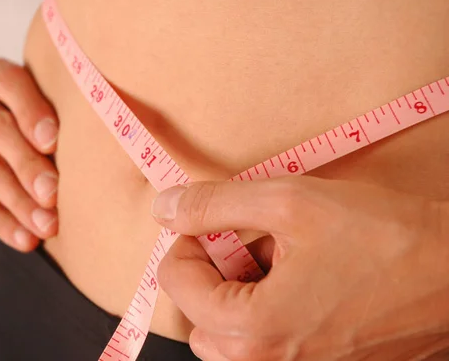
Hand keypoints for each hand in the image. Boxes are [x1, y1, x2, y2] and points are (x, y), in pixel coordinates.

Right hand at [0, 58, 58, 251]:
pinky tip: (26, 239)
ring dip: (20, 203)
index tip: (52, 142)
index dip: (32, 112)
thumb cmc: (21, 122)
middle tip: (54, 195)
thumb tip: (113, 145)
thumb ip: (65, 116)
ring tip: (48, 226)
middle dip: (29, 167)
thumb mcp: (37, 106)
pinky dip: (3, 223)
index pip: (10, 84)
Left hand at [153, 177, 448, 359]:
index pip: (175, 282)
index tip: (216, 220)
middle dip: (210, 272)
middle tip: (249, 240)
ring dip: (237, 293)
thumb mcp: (290, 202)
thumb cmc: (385, 238)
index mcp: (254, 328)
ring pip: (227, 336)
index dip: (188, 239)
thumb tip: (164, 207)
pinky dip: (264, 312)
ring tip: (280, 259)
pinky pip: (264, 345)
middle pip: (197, 316)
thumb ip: (216, 204)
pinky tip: (301, 281)